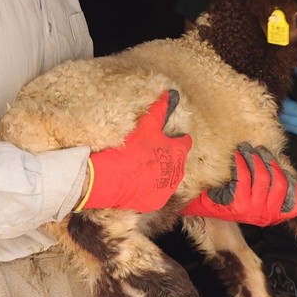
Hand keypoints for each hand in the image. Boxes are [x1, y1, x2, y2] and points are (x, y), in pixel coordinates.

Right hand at [79, 90, 191, 211]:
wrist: (111, 179)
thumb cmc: (130, 149)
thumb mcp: (146, 125)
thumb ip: (160, 109)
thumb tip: (171, 94)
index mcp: (177, 152)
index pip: (185, 143)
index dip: (177, 140)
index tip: (169, 139)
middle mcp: (177, 172)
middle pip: (176, 162)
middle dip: (167, 157)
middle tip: (151, 153)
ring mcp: (166, 188)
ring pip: (167, 178)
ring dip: (159, 173)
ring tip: (143, 168)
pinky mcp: (156, 202)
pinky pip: (156, 193)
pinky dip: (149, 188)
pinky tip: (137, 182)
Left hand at [181, 143, 296, 225]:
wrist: (201, 206)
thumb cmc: (228, 198)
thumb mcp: (254, 197)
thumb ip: (269, 185)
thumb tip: (282, 164)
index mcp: (271, 215)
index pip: (295, 205)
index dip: (295, 188)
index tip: (287, 171)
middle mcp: (264, 215)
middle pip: (279, 183)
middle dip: (271, 162)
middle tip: (261, 150)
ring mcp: (251, 210)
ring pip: (262, 177)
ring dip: (255, 158)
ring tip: (246, 148)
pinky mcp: (236, 203)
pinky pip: (244, 176)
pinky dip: (241, 162)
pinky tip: (236, 155)